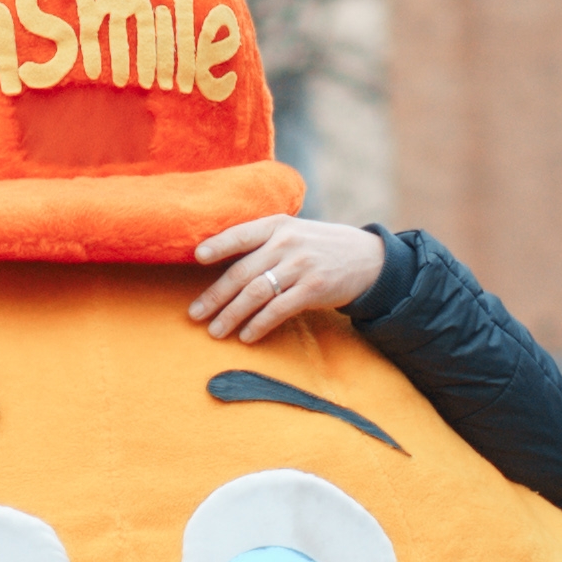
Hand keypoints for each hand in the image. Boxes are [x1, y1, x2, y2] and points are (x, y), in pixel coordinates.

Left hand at [188, 215, 385, 343]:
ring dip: (232, 315)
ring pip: (256, 293)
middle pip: (242, 272)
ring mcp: (301, 266)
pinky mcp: (314, 289)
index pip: (241, 234)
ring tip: (216, 331)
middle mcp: (287, 243)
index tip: (197, 257)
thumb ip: (262, 242)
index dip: (218, 244)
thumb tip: (217, 263)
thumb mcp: (293, 232)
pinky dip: (259, 325)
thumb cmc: (318, 246)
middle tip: (194, 314)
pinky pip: (279, 309)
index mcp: (277, 225)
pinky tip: (247, 336)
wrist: (367, 258)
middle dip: (215, 296)